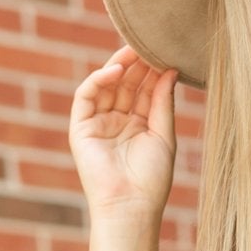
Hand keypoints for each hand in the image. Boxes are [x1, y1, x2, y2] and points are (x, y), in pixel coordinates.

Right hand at [68, 47, 178, 229]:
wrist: (132, 207)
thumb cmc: (152, 179)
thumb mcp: (164, 136)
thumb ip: (163, 102)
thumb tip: (170, 71)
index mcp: (139, 125)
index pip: (144, 90)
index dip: (152, 71)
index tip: (165, 52)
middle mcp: (117, 122)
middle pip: (125, 84)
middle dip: (136, 64)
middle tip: (149, 42)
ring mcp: (98, 124)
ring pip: (106, 86)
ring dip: (119, 66)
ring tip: (134, 50)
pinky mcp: (80, 129)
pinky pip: (86, 97)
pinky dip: (98, 80)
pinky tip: (116, 71)